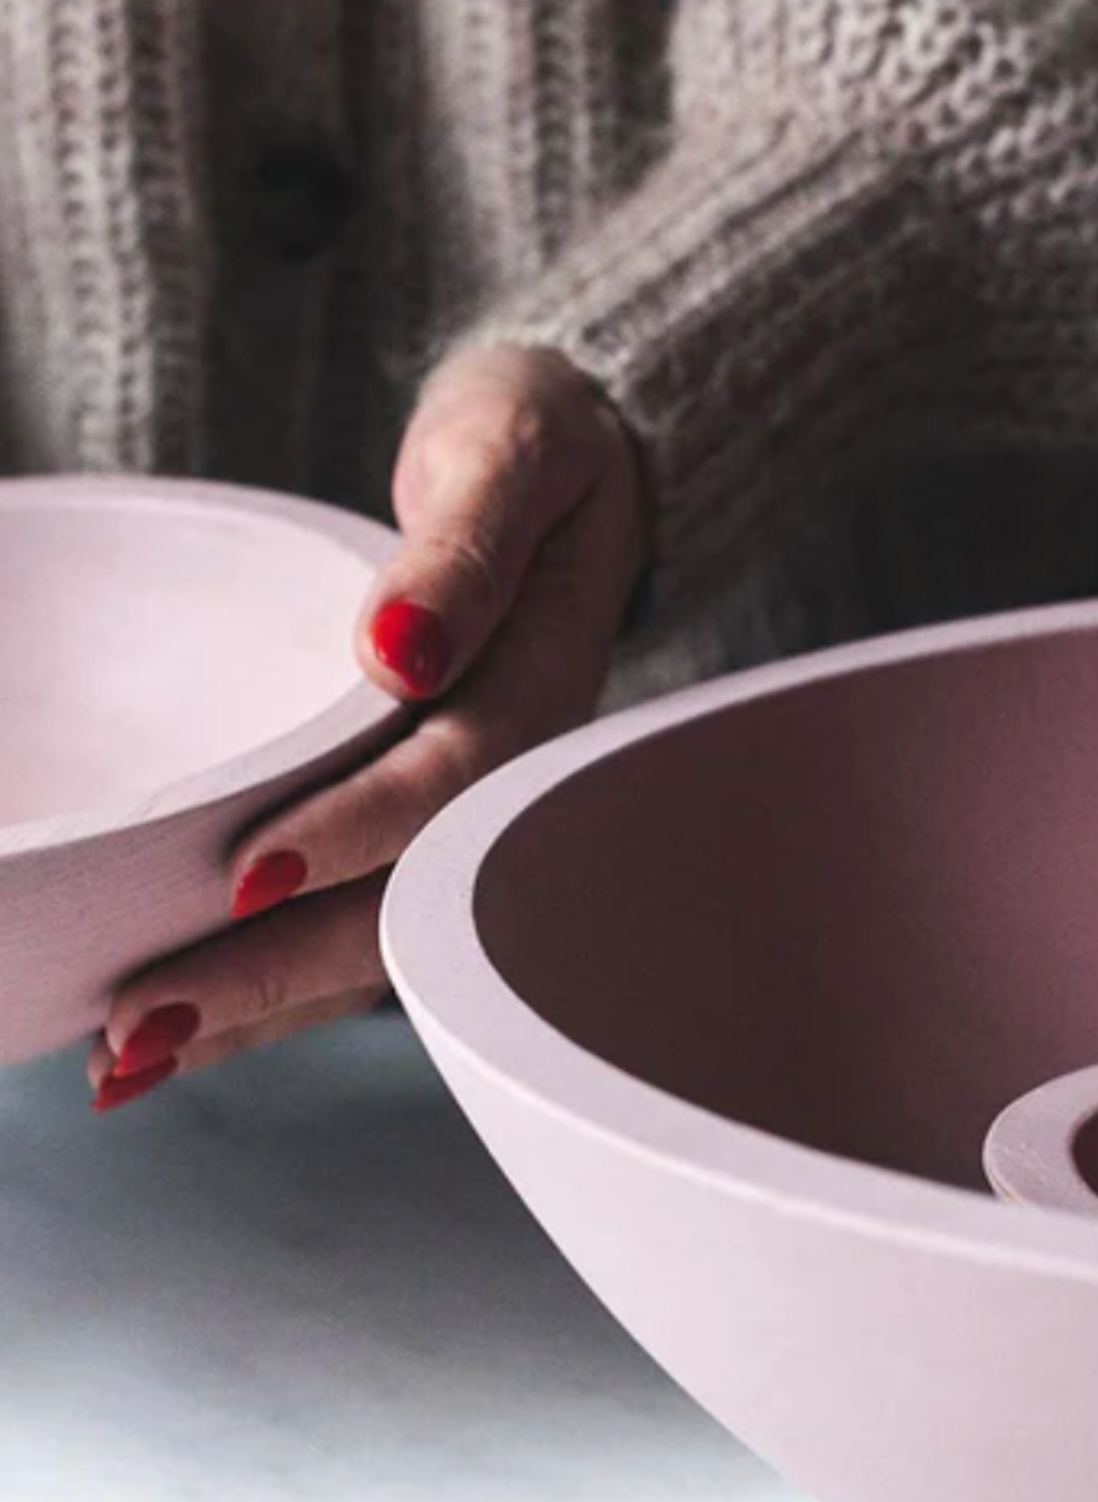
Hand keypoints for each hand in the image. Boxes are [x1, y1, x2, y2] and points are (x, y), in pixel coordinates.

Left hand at [88, 343, 646, 1109]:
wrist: (565, 462)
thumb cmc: (533, 441)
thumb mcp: (513, 449)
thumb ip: (465, 549)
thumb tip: (398, 651)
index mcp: (547, 688)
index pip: (452, 781)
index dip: (356, 834)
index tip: (242, 874)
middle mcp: (514, 781)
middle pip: (407, 904)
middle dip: (274, 972)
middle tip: (140, 1023)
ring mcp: (471, 816)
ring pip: (376, 940)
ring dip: (255, 1008)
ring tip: (128, 1060)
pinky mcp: (423, 828)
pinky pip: (354, 919)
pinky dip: (267, 986)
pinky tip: (177, 1028)